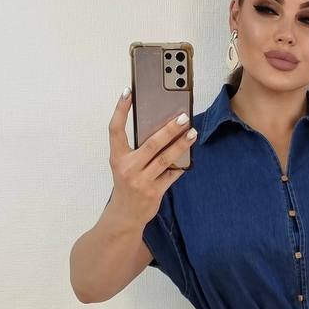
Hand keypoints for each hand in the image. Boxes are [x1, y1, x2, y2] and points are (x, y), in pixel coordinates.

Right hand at [108, 91, 195, 222]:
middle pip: (151, 144)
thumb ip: (137, 150)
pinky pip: (171, 175)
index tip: (128, 92)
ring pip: (165, 158)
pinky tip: (189, 157)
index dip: (120, 110)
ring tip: (192, 132)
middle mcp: (128, 168)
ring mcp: (141, 181)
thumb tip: (162, 129)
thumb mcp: (125, 166)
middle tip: (182, 117)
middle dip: (169, 129)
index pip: (115, 129)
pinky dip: (181, 165)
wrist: (124, 216)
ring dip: (181, 145)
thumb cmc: (127, 185)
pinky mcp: (154, 192)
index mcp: (117, 158)